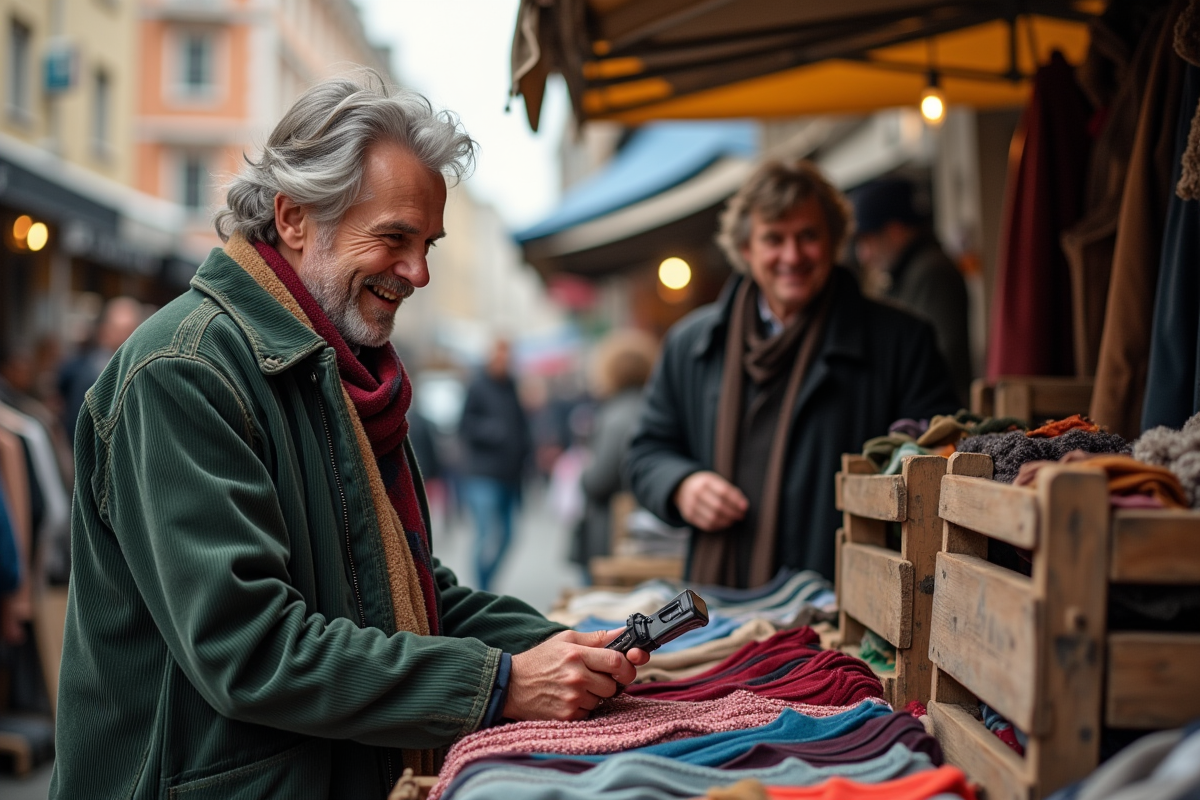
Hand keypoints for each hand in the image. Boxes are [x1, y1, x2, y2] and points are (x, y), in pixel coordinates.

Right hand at [503, 628, 649, 720]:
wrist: (510, 684)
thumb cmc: (540, 659)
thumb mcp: (565, 640)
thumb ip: (597, 637)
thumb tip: (625, 633)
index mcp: (576, 654)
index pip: (616, 662)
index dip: (626, 666)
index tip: (623, 668)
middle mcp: (576, 677)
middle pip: (612, 685)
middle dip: (608, 682)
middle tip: (593, 677)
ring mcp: (571, 699)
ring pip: (601, 701)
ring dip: (594, 695)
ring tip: (575, 687)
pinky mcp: (566, 716)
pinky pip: (588, 713)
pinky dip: (582, 708)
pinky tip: (567, 698)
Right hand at [672, 471, 748, 530]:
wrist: (681, 487)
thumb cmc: (705, 484)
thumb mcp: (715, 480)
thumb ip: (730, 490)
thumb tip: (743, 505)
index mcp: (705, 481)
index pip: (724, 492)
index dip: (736, 501)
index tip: (744, 507)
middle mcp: (696, 492)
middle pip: (718, 506)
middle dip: (733, 513)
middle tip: (741, 515)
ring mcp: (690, 505)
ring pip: (713, 517)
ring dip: (726, 521)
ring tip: (733, 520)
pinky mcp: (688, 516)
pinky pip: (706, 525)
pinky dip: (718, 526)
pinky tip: (724, 523)